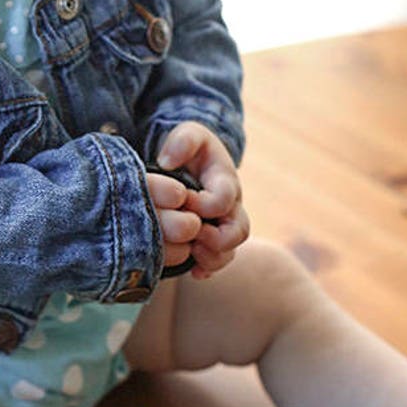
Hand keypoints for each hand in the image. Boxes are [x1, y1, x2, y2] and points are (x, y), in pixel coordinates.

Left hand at [155, 121, 249, 279]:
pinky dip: (207, 269)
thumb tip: (167, 162)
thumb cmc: (189, 147)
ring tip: (191, 254)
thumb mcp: (187, 133)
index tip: (181, 199)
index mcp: (225, 181)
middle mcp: (231, 206)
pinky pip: (218, 261)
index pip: (224, 199)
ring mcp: (224, 225)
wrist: (192, 160)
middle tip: (191, 237)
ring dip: (212, 258)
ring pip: (230, 251)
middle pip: (239, 232)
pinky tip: (193, 272)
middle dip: (216, 239)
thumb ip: (181, 141)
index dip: (203, 205)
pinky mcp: (213, 239)